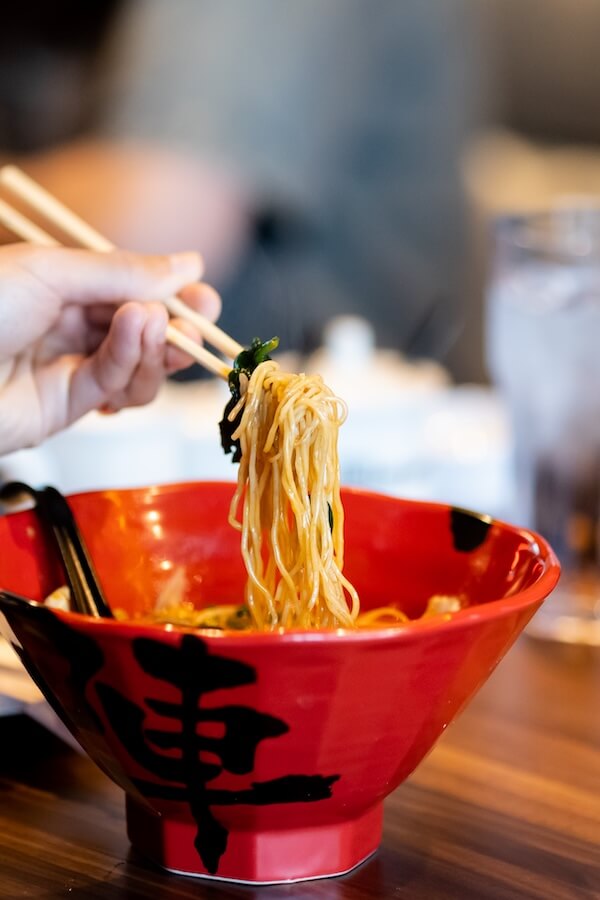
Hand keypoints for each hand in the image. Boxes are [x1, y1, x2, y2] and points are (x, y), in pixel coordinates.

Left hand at [0, 244, 220, 454]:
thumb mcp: (54, 270)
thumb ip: (124, 272)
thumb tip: (188, 265)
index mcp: (63, 285)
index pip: (132, 290)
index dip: (172, 295)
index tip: (204, 297)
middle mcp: (69, 326)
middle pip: (142, 332)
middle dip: (176, 327)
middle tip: (200, 321)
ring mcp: (69, 368)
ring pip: (138, 366)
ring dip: (155, 346)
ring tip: (154, 323)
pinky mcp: (66, 406)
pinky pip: (114, 384)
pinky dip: (131, 361)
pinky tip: (134, 338)